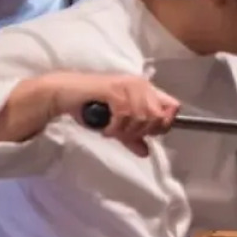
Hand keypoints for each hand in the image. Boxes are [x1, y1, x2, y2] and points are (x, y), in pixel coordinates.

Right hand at [50, 72, 179, 156]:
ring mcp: (127, 85)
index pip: (173, 107)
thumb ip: (132, 137)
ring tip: (113, 132)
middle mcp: (140, 84)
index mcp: (146, 90)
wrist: (62, 94)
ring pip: (143, 116)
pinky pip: (125, 114)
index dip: (163, 125)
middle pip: (159, 116)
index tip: (146, 134)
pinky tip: (106, 129)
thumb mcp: (116, 125)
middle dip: (142, 132)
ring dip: (127, 131)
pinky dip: (116, 127)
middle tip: (124, 135)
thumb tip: (146, 152)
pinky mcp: (113, 89)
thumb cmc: (89, 107)